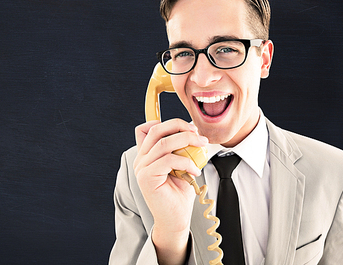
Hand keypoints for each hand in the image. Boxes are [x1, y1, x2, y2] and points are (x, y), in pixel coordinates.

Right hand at [133, 119, 207, 264]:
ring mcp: (142, 168)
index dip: (164, 122)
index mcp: (146, 155)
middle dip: (180, 126)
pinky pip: (168, 160)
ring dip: (187, 141)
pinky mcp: (147, 178)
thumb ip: (179, 149)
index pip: (146, 129)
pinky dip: (186, 162)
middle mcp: (141, 159)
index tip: (187, 127)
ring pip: (163, 143)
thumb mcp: (180, 165)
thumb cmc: (178, 194)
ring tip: (201, 147)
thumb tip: (193, 133)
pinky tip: (195, 170)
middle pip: (156, 130)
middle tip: (198, 134)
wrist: (175, 219)